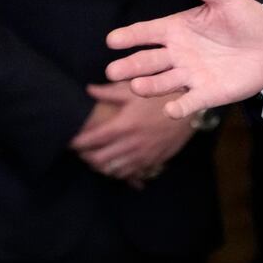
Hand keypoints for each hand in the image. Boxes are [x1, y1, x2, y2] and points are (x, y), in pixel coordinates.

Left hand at [71, 81, 194, 185]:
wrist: (192, 109)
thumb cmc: (161, 96)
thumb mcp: (135, 90)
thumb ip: (108, 92)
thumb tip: (87, 89)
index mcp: (123, 126)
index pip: (90, 141)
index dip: (76, 142)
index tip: (69, 140)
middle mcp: (130, 144)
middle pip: (98, 160)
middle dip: (86, 157)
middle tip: (82, 151)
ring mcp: (142, 155)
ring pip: (111, 170)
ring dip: (100, 166)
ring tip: (96, 157)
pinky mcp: (152, 161)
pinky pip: (129, 173)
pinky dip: (117, 171)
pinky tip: (115, 163)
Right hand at [107, 0, 262, 119]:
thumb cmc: (245, 18)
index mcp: (177, 29)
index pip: (147, 32)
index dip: (129, 36)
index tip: (112, 40)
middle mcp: (178, 54)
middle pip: (148, 61)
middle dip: (130, 66)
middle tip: (112, 72)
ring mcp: (191, 74)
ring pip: (163, 82)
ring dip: (149, 86)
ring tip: (137, 86)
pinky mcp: (207, 92)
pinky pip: (190, 101)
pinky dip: (179, 107)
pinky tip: (171, 110)